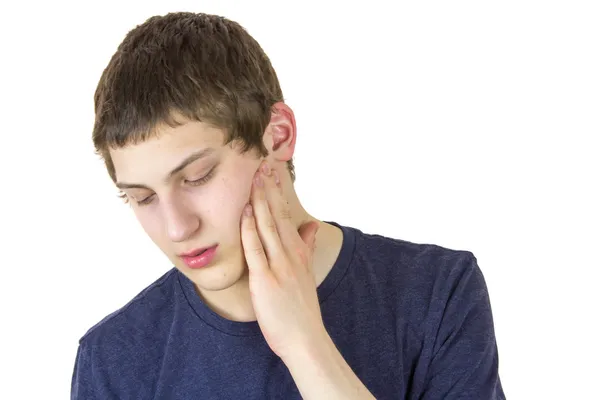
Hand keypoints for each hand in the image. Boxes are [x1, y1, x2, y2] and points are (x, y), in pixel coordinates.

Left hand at [240, 161, 327, 359]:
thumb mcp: (307, 274)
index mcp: (298, 252)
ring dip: (260, 200)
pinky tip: (245, 211)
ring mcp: (278, 265)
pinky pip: (256, 249)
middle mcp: (290, 254)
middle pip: (277, 214)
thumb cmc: (302, 309)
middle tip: (261, 162)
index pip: (286, 214)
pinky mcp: (265, 279)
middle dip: (268, 187)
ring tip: (253, 176)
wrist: (305, 338)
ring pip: (268, 225)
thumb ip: (307, 247)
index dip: (277, 192)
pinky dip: (250, 229)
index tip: (270, 171)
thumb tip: (311, 226)